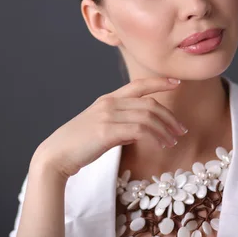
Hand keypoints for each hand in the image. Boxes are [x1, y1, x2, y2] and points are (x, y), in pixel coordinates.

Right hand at [31, 77, 188, 178]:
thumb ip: (120, 124)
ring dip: (165, 129)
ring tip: (173, 141)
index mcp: (107, 100)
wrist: (56, 155)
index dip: (159, 82)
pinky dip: (155, 137)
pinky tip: (160, 146)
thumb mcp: (100, 128)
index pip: (138, 85)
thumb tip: (140, 130)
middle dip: (169, 116)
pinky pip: (139, 130)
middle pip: (149, 103)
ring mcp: (107, 116)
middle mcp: (109, 104)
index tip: (177, 82)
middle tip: (181, 130)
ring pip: (147, 116)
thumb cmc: (78, 144)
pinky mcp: (106, 131)